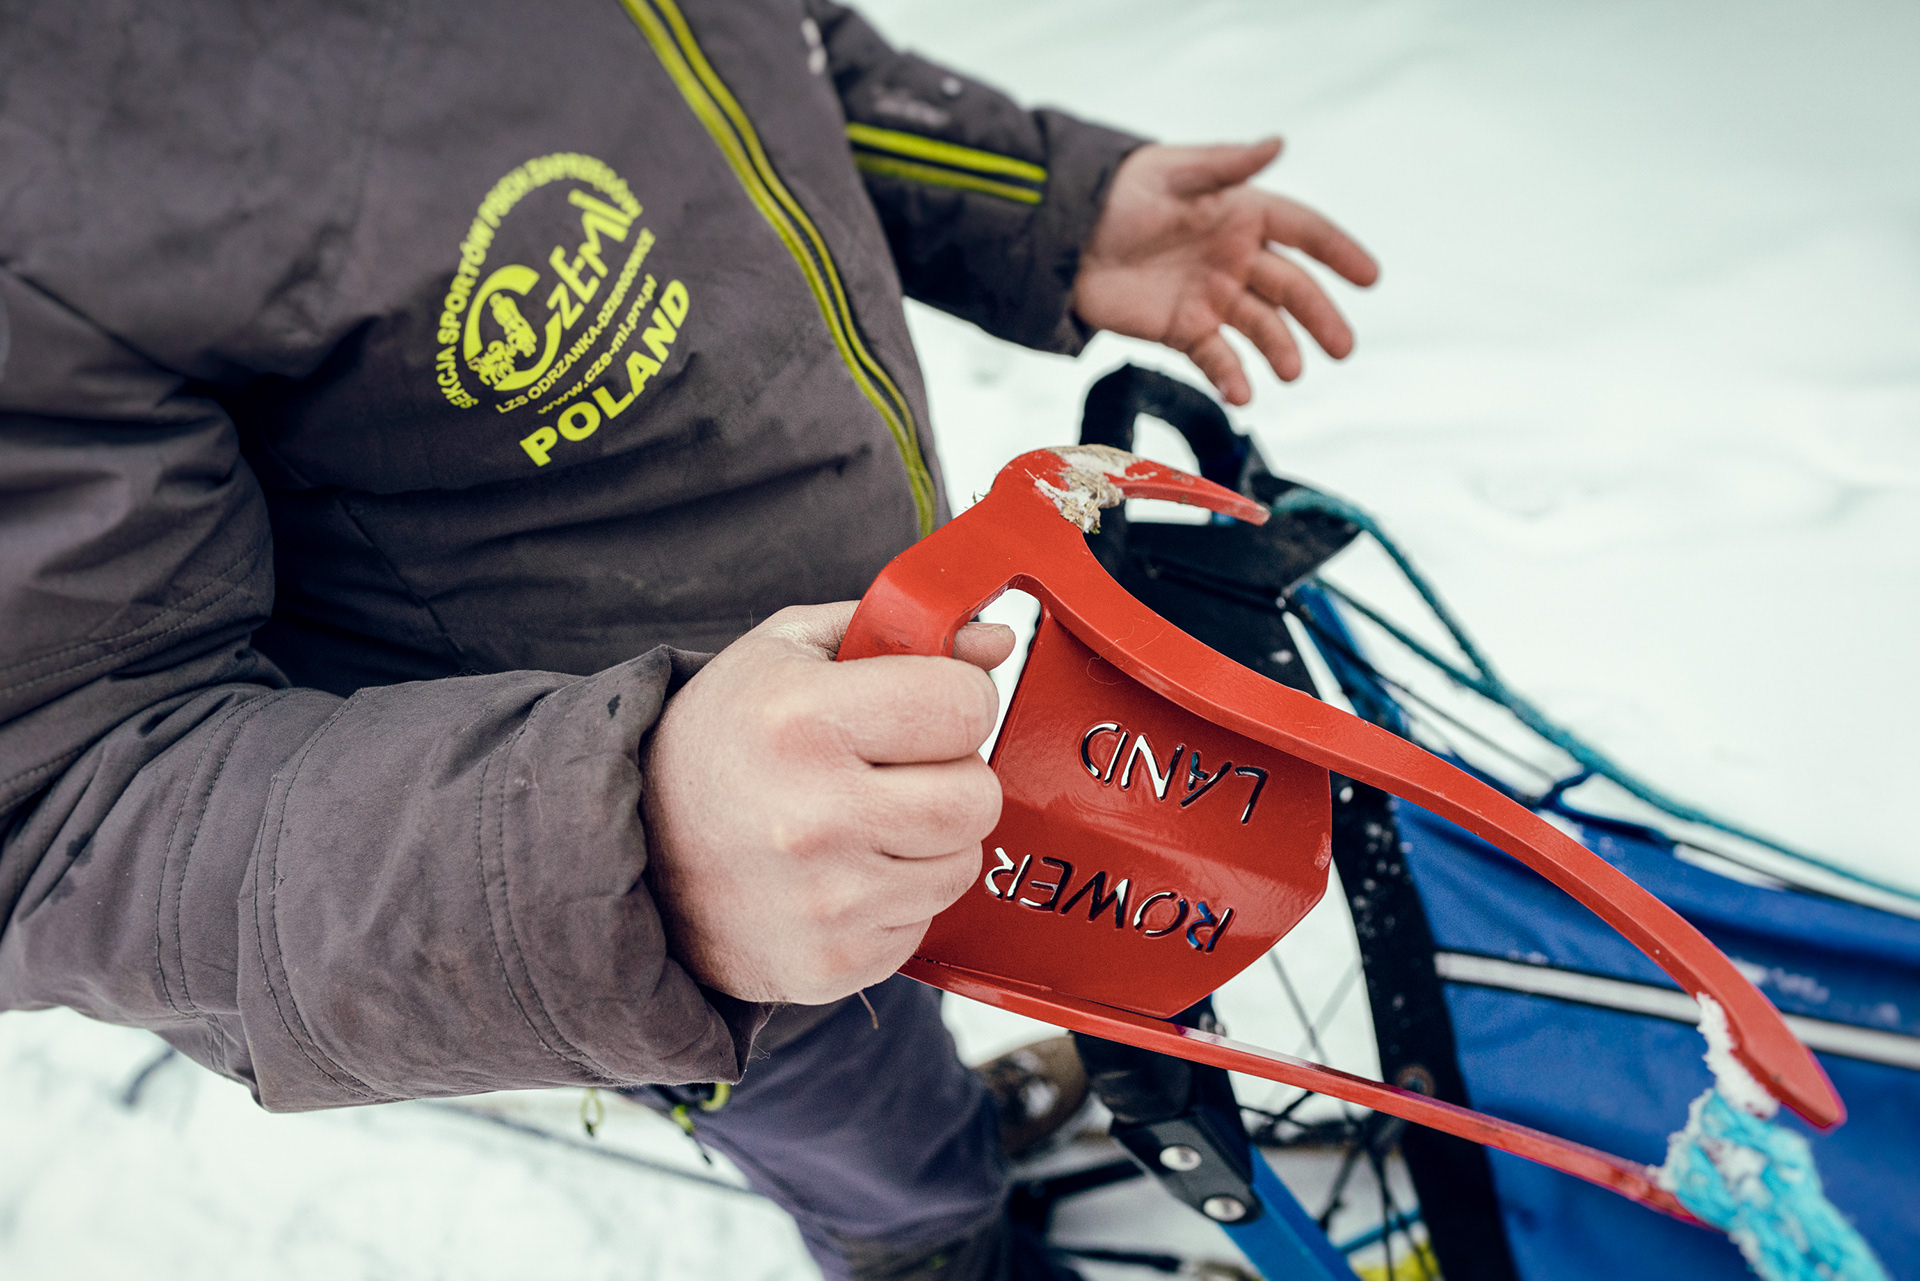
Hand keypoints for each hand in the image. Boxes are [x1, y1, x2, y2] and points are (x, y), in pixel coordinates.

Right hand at [642, 602, 1014, 1003]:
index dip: (954, 699)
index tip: (920, 708)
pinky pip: (924, 922)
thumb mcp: (787, 654)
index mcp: (800, 719)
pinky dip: (896, 898)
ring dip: (929, 841)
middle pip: (978, 796)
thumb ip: (900, 633)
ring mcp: (824, 901)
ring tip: (862, 823)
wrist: (627, 855)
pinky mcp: (831, 964)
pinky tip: (841, 874)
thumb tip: (999, 642)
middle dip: (952, 775)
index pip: (966, 704)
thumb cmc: (720, 740)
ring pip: (961, 863)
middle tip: (897, 771)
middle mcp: (813, 815)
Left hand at [1072, 138, 1379, 405]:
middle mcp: (1234, 257)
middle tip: (1343, 347)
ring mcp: (1211, 296)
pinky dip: (1232, 376)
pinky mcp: (1182, 329)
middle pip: (1291, 288)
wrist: (1062, 236)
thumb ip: (1226, 165)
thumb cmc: (1116, 194)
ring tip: (1292, 372)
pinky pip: (1216, 356)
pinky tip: (1243, 395)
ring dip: (1280, 350)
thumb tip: (1278, 142)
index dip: (1337, 251)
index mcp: (1240, 213)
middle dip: (1320, 317)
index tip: (1369, 277)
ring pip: (1260, 327)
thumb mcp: (1171, 173)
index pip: (1302, 231)